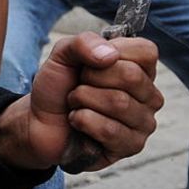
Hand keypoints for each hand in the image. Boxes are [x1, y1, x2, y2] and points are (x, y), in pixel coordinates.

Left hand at [0, 33, 162, 171]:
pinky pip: (110, 130)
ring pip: (119, 103)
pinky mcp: (132, 145)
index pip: (145, 51)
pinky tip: (78, 123)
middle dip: (90, 78)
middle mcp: (149, 95)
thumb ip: (84, 42)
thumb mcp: (63, 54)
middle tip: (78, 86)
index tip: (89, 63)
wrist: (39, 120)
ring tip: (76, 104)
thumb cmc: (58, 87)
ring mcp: (144, 122)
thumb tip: (110, 55)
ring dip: (83, 100)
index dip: (109, 53)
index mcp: (140, 68)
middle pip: (131, 76)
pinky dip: (82, 121)